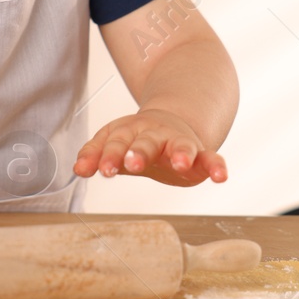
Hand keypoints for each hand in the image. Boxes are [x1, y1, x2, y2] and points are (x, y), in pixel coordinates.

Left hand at [74, 107, 227, 186]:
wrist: (173, 121)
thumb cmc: (138, 138)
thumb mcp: (114, 142)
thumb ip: (95, 154)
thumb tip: (77, 169)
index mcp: (131, 131)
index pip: (117, 143)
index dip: (108, 155)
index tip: (101, 169)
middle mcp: (156, 135)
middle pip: (147, 142)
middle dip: (140, 152)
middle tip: (133, 163)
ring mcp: (179, 142)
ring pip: (180, 145)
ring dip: (181, 153)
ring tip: (180, 163)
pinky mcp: (200, 154)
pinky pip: (211, 158)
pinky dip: (217, 165)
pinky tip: (221, 177)